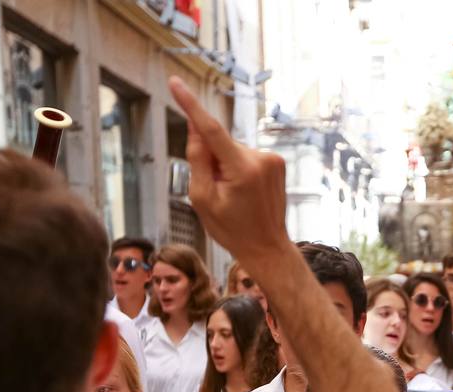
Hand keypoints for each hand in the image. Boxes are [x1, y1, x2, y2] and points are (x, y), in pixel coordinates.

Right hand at [168, 78, 289, 266]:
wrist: (267, 247)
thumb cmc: (232, 229)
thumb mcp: (202, 199)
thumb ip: (197, 160)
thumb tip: (195, 126)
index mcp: (241, 170)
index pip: (211, 129)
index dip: (191, 105)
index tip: (175, 83)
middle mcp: (260, 159)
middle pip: (220, 144)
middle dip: (210, 160)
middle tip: (217, 191)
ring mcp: (272, 160)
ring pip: (232, 150)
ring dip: (225, 166)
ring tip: (235, 196)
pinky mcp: (277, 162)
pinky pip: (245, 156)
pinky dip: (238, 169)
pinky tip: (245, 192)